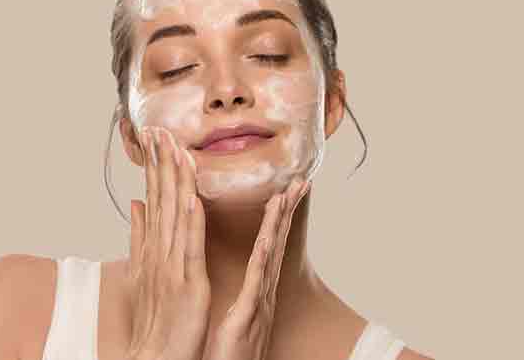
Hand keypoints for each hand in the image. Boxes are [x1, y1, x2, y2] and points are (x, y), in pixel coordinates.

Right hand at [125, 126, 210, 359]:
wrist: (156, 357)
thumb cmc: (154, 318)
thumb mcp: (142, 272)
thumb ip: (139, 236)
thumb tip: (137, 203)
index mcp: (153, 247)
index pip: (154, 198)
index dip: (154, 166)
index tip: (154, 136)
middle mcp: (160, 251)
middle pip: (161, 200)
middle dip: (160, 163)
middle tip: (159, 129)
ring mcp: (172, 266)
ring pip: (175, 215)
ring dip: (176, 181)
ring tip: (175, 149)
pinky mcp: (188, 283)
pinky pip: (191, 248)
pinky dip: (191, 221)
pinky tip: (194, 197)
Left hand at [203, 177, 310, 359]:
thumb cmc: (225, 354)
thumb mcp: (237, 316)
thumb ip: (244, 294)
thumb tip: (247, 272)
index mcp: (256, 290)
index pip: (268, 245)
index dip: (278, 217)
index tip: (285, 189)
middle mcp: (263, 293)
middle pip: (276, 244)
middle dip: (287, 212)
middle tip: (298, 181)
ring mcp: (259, 303)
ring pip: (269, 256)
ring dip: (278, 225)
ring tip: (285, 196)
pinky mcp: (248, 315)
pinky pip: (256, 281)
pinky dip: (262, 256)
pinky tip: (267, 237)